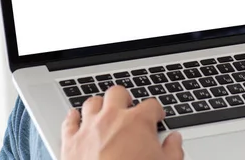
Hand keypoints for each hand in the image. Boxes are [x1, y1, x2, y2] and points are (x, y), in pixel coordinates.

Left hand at [61, 85, 183, 159]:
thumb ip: (173, 151)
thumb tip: (175, 140)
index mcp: (137, 122)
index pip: (151, 105)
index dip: (156, 111)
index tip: (156, 117)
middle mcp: (112, 118)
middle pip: (118, 93)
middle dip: (124, 99)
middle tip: (129, 108)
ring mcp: (89, 128)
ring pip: (92, 102)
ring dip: (99, 105)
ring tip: (104, 112)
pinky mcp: (71, 142)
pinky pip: (69, 122)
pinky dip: (73, 118)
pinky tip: (75, 117)